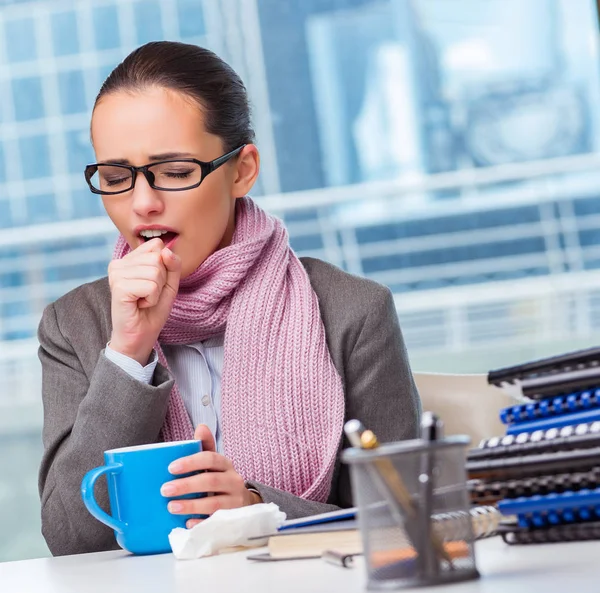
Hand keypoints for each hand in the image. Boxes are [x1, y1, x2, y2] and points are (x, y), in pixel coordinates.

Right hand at [108, 238, 180, 364]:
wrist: (139, 336)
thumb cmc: (152, 310)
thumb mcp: (169, 284)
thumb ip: (172, 264)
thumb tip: (165, 250)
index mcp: (129, 258)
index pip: (157, 245)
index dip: (165, 267)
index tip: (153, 284)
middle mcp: (119, 263)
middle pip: (158, 258)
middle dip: (161, 281)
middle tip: (148, 295)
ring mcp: (116, 274)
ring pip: (155, 272)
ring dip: (156, 292)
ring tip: (143, 301)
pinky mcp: (118, 287)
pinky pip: (150, 286)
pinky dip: (152, 299)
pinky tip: (139, 305)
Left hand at [161, 424, 261, 527]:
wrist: (243, 502)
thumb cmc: (221, 479)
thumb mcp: (215, 463)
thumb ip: (206, 447)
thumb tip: (201, 427)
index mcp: (226, 464)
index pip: (211, 458)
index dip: (191, 462)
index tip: (171, 468)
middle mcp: (233, 481)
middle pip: (211, 481)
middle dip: (187, 485)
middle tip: (165, 490)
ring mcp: (234, 501)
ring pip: (214, 503)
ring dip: (191, 505)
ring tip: (171, 506)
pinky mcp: (233, 519)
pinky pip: (216, 522)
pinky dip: (201, 522)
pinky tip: (187, 523)